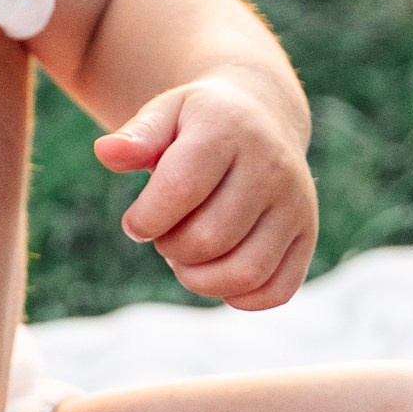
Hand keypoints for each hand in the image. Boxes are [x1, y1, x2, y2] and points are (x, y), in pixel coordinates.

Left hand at [94, 73, 316, 307]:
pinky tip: (218, 273)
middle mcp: (271, 167)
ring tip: (187, 257)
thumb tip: (105, 152)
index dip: (145, 219)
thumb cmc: (199, 124)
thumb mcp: (165, 113)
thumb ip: (135, 136)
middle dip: (170, 248)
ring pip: (245, 272)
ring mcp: (295, 204)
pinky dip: (240, 297)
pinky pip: (277, 290)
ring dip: (200, 279)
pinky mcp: (307, 235)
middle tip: (165, 234)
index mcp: (228, 131)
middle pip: (208, 239)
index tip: (136, 221)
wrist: (262, 116)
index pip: (181, 189)